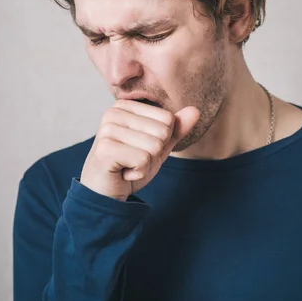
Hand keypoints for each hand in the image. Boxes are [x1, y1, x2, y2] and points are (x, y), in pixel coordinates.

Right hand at [80, 99, 200, 200]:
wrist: (105, 194)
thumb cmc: (129, 167)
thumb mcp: (158, 147)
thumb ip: (175, 129)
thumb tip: (195, 110)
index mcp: (126, 106)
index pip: (167, 119)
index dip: (161, 141)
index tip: (140, 149)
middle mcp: (114, 112)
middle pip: (162, 131)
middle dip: (154, 153)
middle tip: (133, 160)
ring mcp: (107, 129)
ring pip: (154, 146)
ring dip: (145, 164)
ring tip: (127, 165)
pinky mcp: (106, 149)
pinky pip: (143, 160)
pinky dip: (138, 172)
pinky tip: (123, 172)